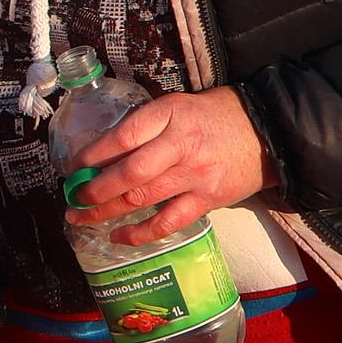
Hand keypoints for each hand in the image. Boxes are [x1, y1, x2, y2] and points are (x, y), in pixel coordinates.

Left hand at [73, 87, 270, 243]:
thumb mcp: (179, 106)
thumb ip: (147, 125)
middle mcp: (181, 145)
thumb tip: (103, 151)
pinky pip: (167, 223)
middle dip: (94, 189)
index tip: (72, 167)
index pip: (123, 136)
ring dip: (106, 212)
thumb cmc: (216, 116)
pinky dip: (139, 233)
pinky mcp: (207, 200)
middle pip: (129, 172)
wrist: (269, 132)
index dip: (93, 154)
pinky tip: (118, 236)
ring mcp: (195, 175)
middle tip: (73, 198)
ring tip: (81, 217)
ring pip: (142, 198)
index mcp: (170, 114)